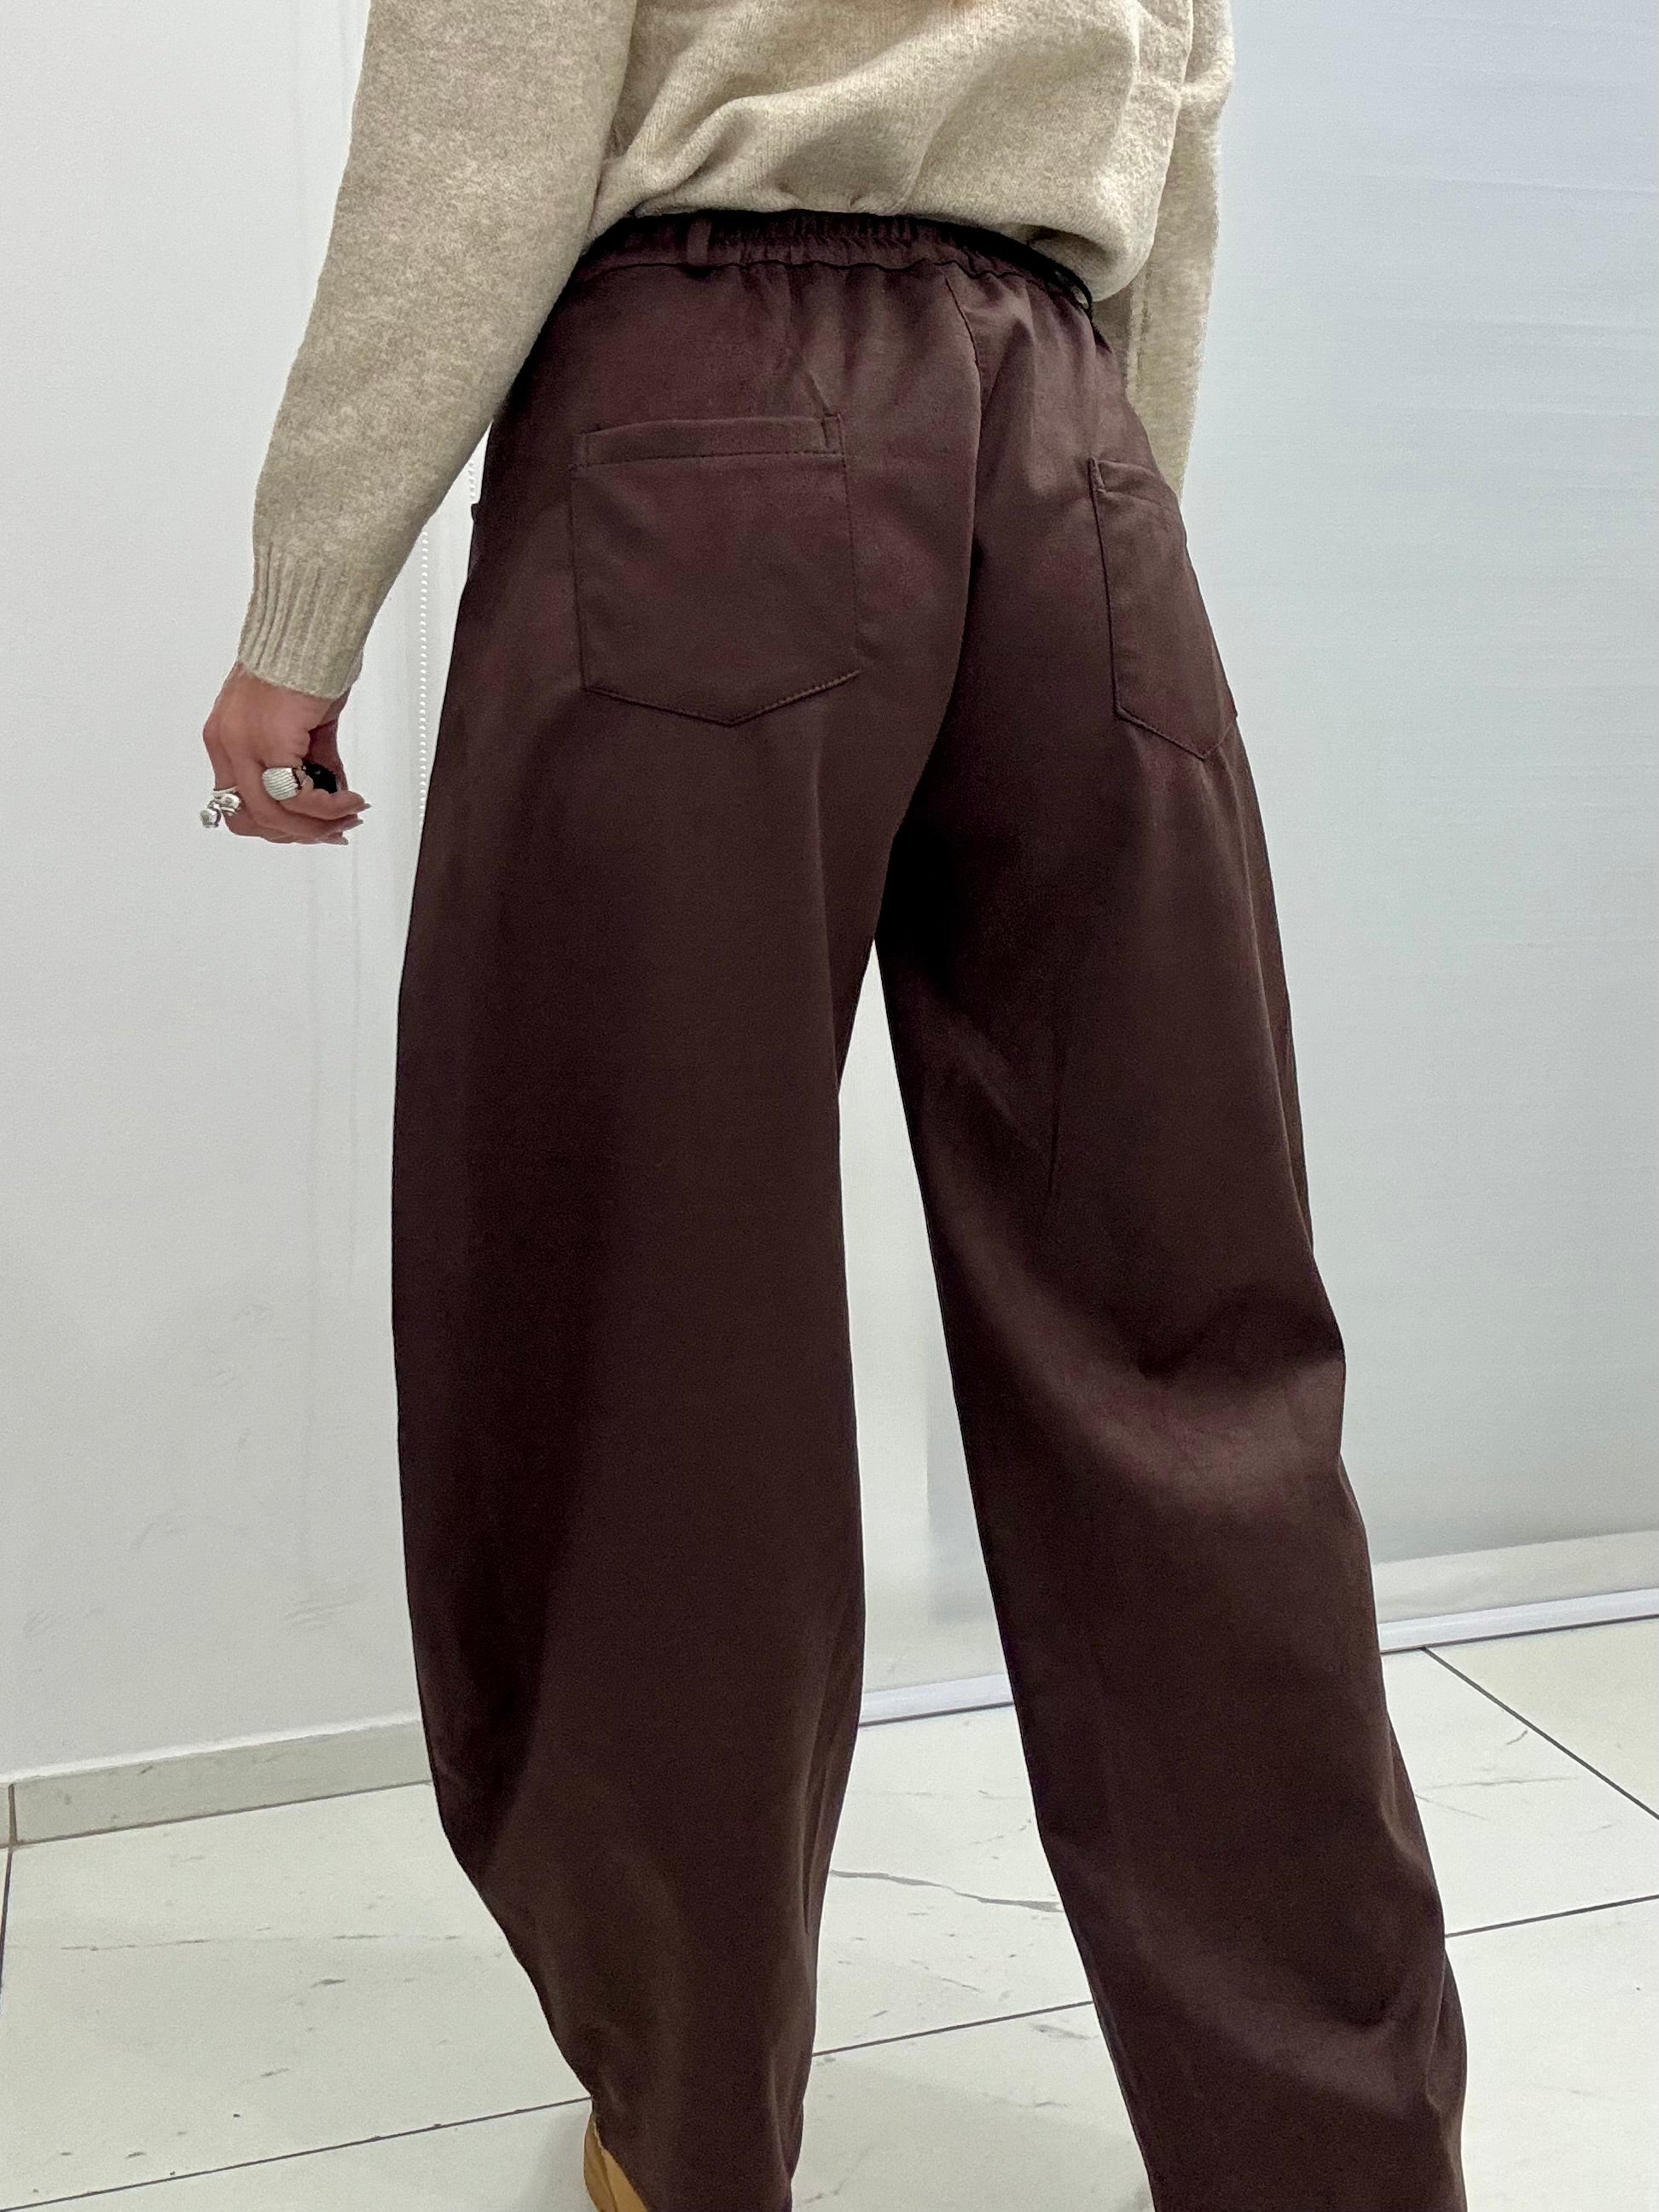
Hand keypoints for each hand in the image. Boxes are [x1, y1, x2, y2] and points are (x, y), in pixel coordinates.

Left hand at [202, 664, 370, 843]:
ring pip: (274, 815)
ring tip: (348, 813)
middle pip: (253, 819)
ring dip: (317, 824)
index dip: (278, 825)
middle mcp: (226, 743)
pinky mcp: (268, 742)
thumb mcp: (301, 723)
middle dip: (299, 832)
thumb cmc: (303, 661)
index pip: (238, 805)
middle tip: (335, 829)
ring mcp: (242, 744)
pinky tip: (349, 799)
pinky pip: (296, 797)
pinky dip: (328, 807)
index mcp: (226, 738)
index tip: (313, 827)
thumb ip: (309, 760)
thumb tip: (328, 790)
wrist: (309, 628)